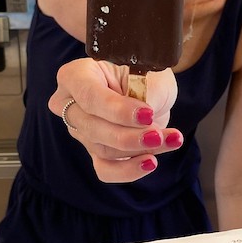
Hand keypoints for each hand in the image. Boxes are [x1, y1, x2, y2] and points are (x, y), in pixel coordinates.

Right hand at [49, 58, 182, 182]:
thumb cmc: (144, 72)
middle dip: (129, 136)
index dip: (118, 110)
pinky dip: (129, 170)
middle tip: (158, 135)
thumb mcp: (149, 74)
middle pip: (93, 128)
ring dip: (140, 149)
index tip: (148, 114)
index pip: (89, 96)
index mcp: (76, 75)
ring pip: (103, 150)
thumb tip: (145, 126)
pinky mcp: (95, 151)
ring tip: (171, 139)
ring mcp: (80, 130)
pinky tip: (150, 162)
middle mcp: (70, 104)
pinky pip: (105, 169)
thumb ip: (144, 96)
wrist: (149, 85)